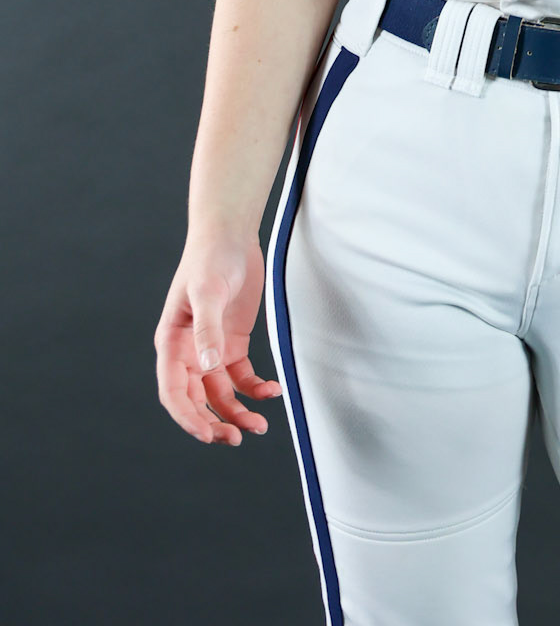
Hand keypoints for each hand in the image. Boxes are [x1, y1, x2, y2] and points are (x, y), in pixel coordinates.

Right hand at [154, 232, 280, 445]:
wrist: (231, 235)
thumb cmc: (210, 259)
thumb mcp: (208, 292)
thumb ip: (207, 330)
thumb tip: (207, 368)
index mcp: (172, 344)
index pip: (173, 392)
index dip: (187, 417)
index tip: (208, 434)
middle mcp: (189, 352)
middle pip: (197, 400)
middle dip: (214, 422)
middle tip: (237, 438)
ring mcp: (211, 349)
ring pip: (220, 393)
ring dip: (236, 412)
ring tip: (259, 426)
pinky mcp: (233, 342)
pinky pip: (241, 376)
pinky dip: (254, 388)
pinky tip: (273, 391)